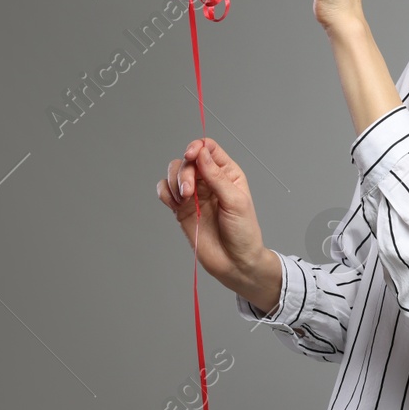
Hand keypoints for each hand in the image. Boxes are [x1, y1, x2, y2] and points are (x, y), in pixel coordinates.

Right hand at [158, 137, 268, 293]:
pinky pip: (166, 192)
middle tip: (188, 192)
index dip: (196, 147)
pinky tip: (175, 204)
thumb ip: (216, 176)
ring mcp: (194, 195)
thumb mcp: (235, 201)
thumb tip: (201, 152)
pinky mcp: (182, 209)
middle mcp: (209, 180)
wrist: (235, 262)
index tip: (191, 155)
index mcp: (227, 173)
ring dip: (173, 183)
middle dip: (183, 172)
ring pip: (174, 174)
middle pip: (187, 160)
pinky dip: (165, 193)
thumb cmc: (243, 232)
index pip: (207, 148)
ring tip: (183, 200)